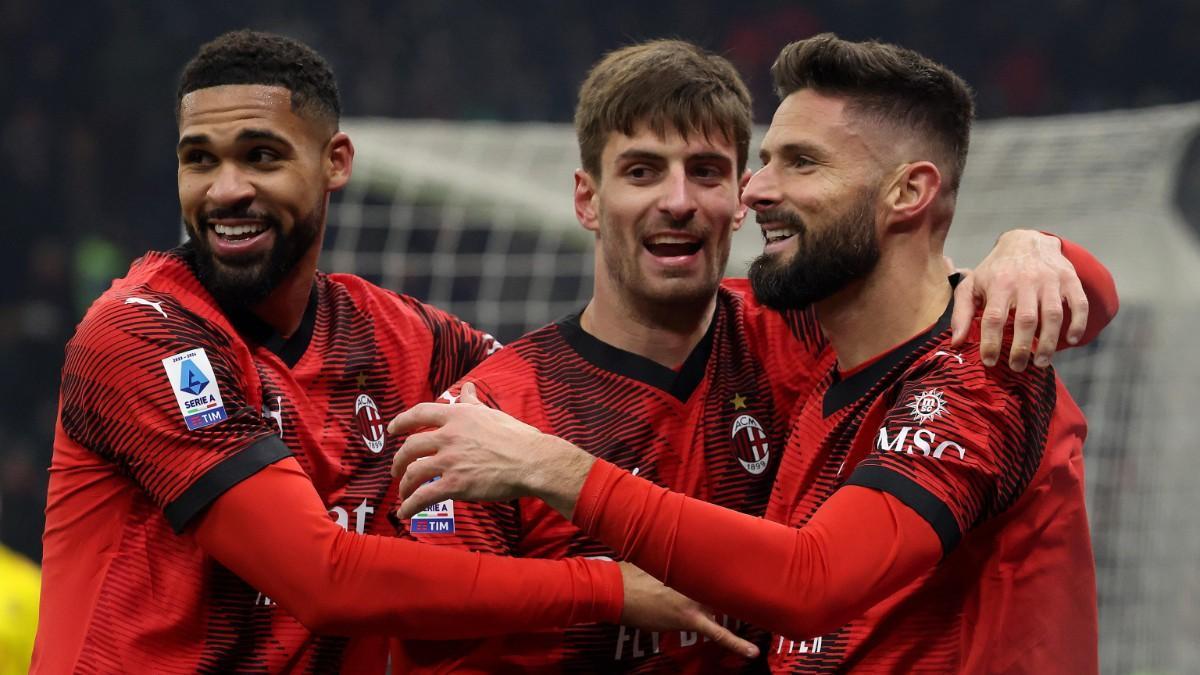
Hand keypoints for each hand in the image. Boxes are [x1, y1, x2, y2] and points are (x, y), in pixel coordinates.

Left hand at [388, 383, 595, 519]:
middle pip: (410, 446)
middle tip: (396, 469)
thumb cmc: (518, 438)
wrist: (532, 461)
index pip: (419, 413)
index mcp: (457, 416)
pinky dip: (410, 506)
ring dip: (403, 485)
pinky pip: (423, 497)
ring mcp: (450, 461)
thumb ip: (473, 403)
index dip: (401, 422)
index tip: (392, 429)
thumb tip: (467, 388)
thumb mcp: (492, 414)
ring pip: (413, 472)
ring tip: (403, 493)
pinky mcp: (455, 485)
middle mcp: (448, 436)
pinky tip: (405, 513)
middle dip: (398, 460)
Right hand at [618, 562, 758, 659]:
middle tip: (768, 572)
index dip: (739, 556)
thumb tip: (679, 554)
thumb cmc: (631, 573)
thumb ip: (673, 559)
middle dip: (747, 578)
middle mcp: (696, 579)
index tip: (756, 541)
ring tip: (768, 608)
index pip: (720, 559)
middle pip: (728, 581)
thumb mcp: (654, 558)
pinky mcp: (690, 619)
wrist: (616, 589)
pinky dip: (736, 643)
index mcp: (689, 563)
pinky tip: (752, 652)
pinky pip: (718, 634)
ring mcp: (695, 599)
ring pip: (727, 604)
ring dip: (743, 606)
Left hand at [951, 230, 1088, 370]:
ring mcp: (1050, 279)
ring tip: (1041, 362)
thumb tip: (955, 343)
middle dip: (1022, 349)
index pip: (994, 318)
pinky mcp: (1069, 279)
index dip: (991, 342)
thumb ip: (962, 313)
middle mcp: (1025, 281)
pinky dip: (1078, 323)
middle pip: (1025, 320)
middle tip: (1018, 368)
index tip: (990, 362)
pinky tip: (1070, 340)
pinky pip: (1079, 303)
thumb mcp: (972, 285)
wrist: (1027, 240)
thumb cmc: (996, 270)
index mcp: (999, 283)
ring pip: (1052, 315)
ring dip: (1048, 342)